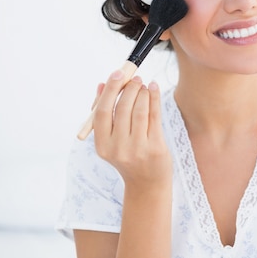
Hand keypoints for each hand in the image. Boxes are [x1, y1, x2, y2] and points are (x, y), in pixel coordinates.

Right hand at [91, 70, 171, 188]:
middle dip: (129, 89)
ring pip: (140, 111)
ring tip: (144, 84)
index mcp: (102, 146)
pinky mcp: (155, 147)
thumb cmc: (128, 155)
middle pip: (122, 109)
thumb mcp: (112, 140)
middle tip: (135, 78)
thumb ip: (105, 114)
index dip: (109, 91)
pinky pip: (155, 117)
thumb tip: (102, 85)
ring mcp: (137, 149)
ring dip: (142, 93)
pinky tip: (154, 88)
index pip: (102, 112)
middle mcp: (118, 148)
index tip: (117, 74)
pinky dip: (154, 98)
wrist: (147, 183)